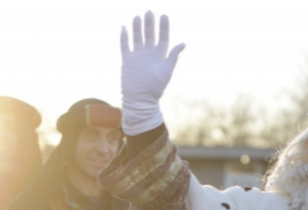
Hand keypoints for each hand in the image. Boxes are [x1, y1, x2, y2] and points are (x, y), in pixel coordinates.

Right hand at [121, 11, 184, 134]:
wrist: (140, 99)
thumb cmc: (155, 88)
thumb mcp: (166, 71)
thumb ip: (173, 56)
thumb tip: (183, 43)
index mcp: (160, 56)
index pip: (163, 38)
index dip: (163, 27)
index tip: (163, 15)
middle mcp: (149, 55)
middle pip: (149, 35)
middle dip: (149, 24)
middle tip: (149, 11)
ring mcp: (138, 57)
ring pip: (137, 38)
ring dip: (137, 28)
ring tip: (138, 16)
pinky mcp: (127, 61)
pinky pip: (125, 46)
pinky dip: (124, 37)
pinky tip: (124, 27)